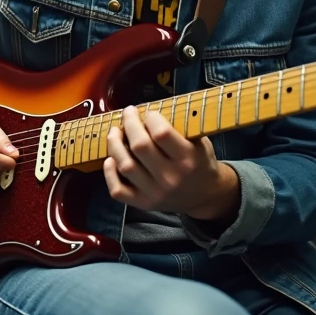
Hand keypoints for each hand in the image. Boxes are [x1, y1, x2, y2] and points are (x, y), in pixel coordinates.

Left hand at [103, 106, 238, 219]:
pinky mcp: (142, 203)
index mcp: (187, 159)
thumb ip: (179, 128)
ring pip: (125, 165)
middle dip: (130, 123)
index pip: (162, 133)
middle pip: (140, 146)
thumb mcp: (200, 142)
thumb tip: (149, 111)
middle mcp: (170, 178)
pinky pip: (118, 190)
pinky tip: (111, 159)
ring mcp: (154, 192)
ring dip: (114, 144)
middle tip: (128, 113)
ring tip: (115, 131)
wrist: (205, 196)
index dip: (151, 118)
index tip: (149, 113)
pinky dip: (109, 173)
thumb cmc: (200, 162)